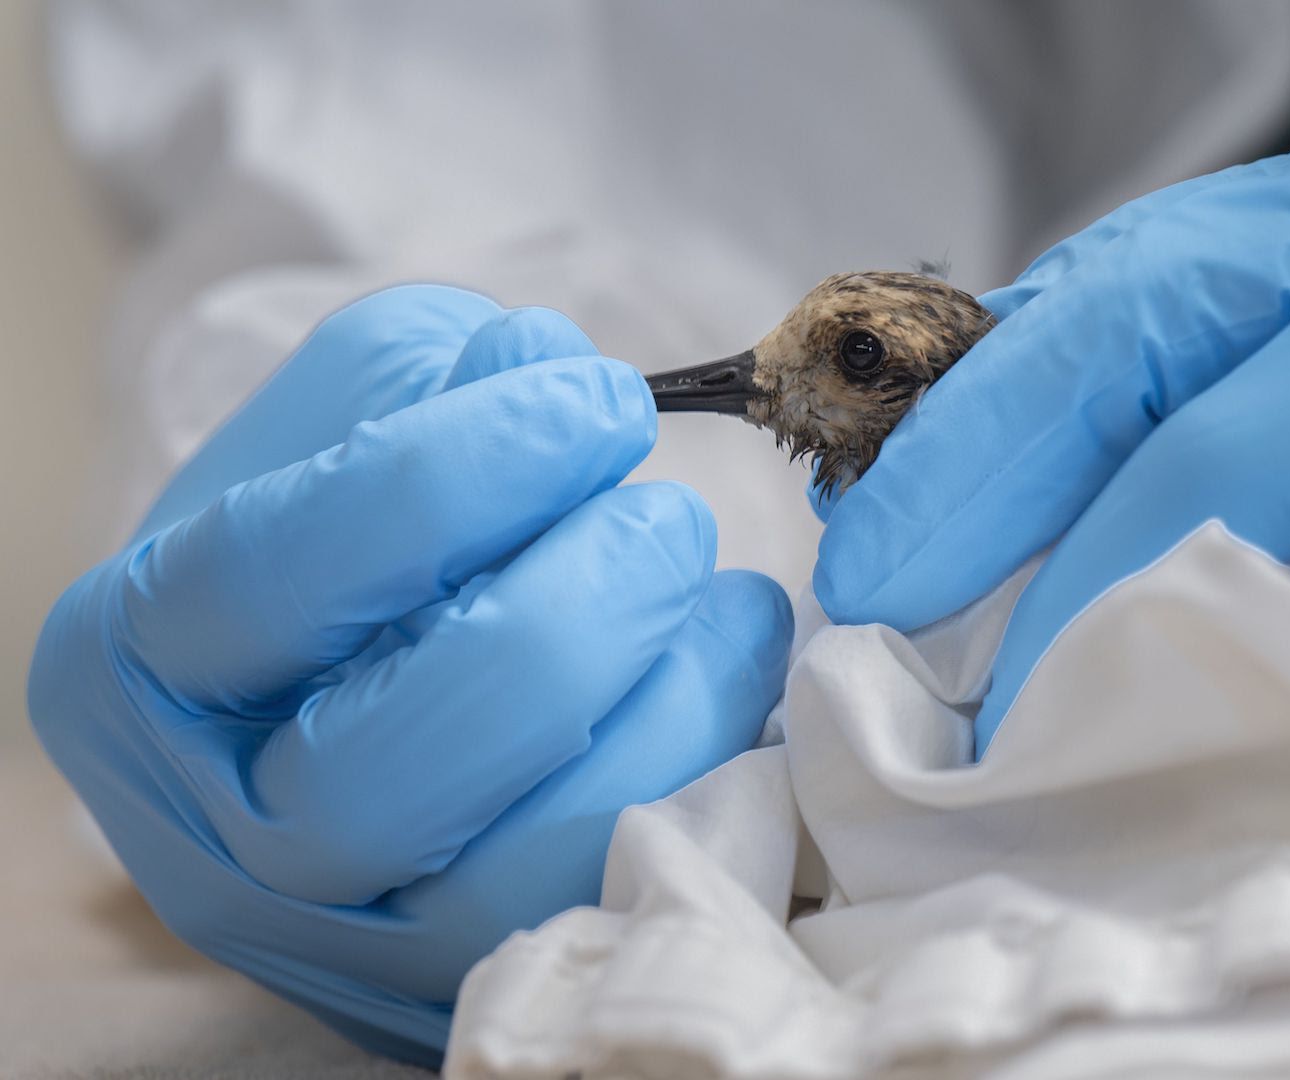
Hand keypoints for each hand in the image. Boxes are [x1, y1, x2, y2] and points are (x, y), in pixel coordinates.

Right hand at [29, 286, 792, 1063]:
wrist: (350, 695)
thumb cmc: (351, 545)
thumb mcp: (351, 424)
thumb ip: (429, 379)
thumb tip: (544, 376)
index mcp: (145, 657)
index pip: (286, 570)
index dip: (465, 475)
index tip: (598, 403)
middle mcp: (229, 825)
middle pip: (390, 770)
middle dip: (574, 619)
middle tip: (668, 517)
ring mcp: (358, 929)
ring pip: (522, 864)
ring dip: (665, 704)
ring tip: (717, 593)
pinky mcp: (479, 969)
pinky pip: (619, 888)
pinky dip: (707, 765)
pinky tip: (727, 665)